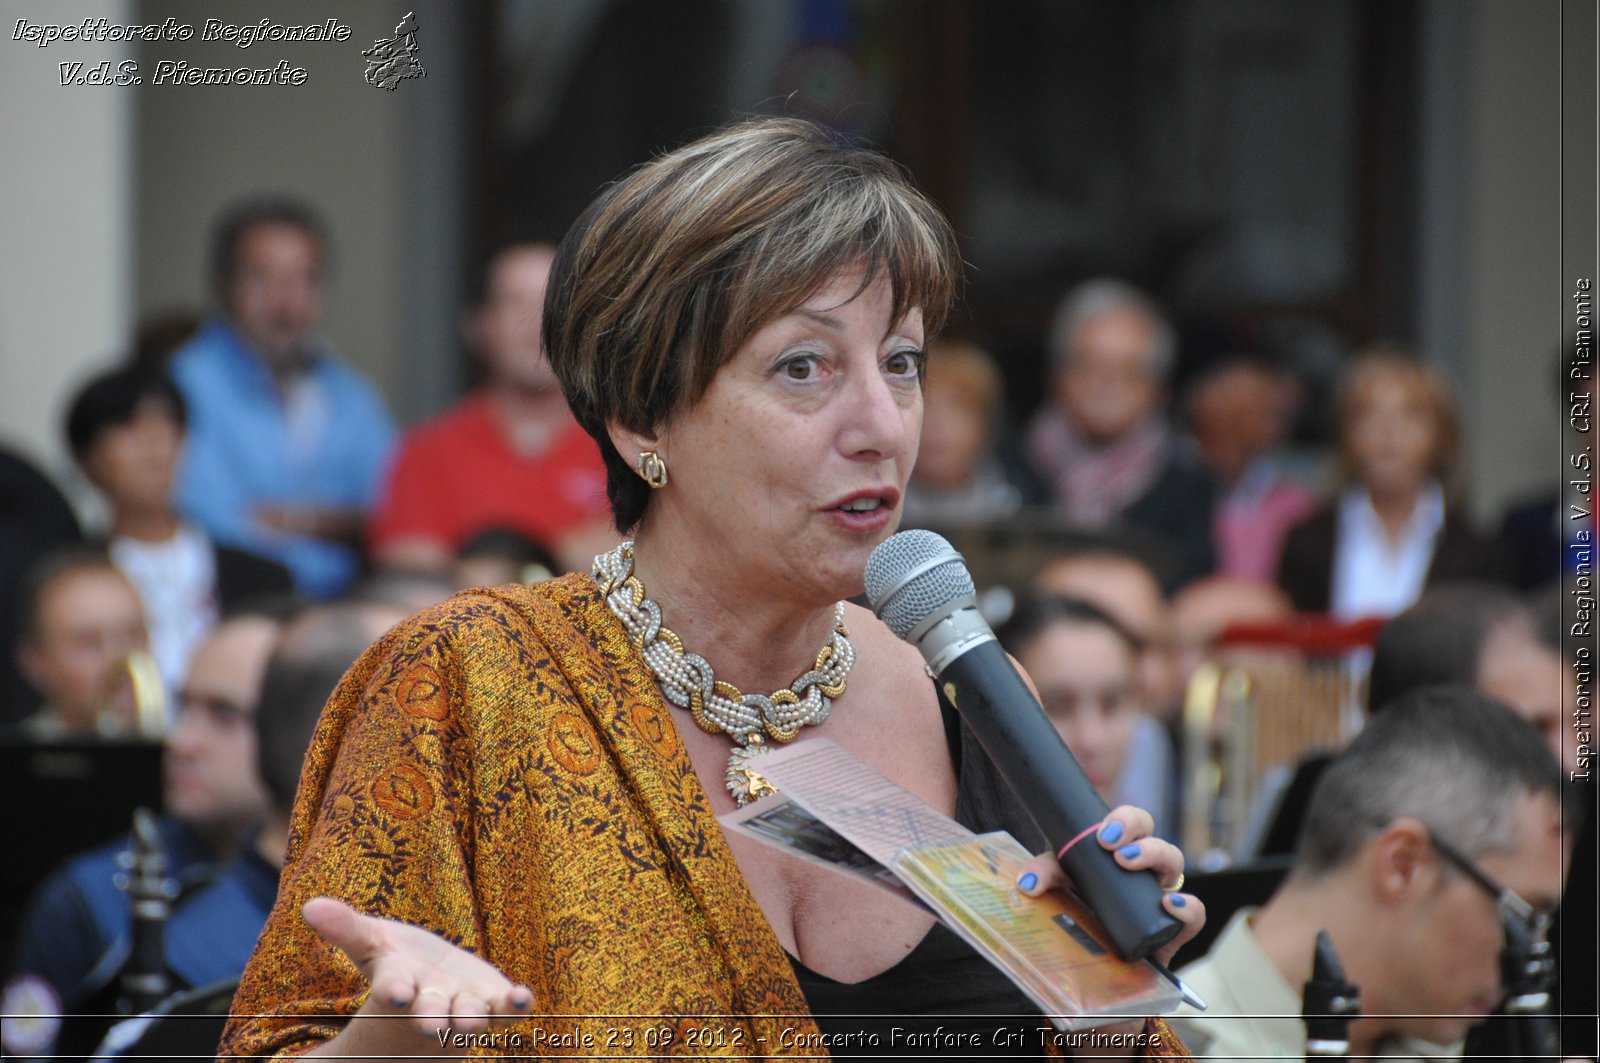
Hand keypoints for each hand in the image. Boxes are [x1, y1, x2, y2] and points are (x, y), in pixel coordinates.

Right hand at [301, 896, 531, 1056]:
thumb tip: (309, 906)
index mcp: (399, 983)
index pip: (393, 987)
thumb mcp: (372, 943)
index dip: (394, 990)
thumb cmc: (401, 967)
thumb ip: (346, 927)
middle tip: (433, 1027)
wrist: (436, 996)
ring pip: (467, 1014)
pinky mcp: (493, 1001)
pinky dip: (515, 1005)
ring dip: (471, 1018)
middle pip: (429, 1010)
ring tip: (474, 1024)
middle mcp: (431, 1000)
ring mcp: (463, 1004)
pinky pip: (505, 1007)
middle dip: (431, 1017)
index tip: (396, 994)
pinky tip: (525, 999)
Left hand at [1012, 807, 1203, 1053]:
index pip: (1134, 822)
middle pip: (1155, 837)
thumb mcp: (1063, 885)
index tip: (1102, 835)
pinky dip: (1189, 907)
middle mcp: (1148, 868)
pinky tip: (1170, 905)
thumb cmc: (1085, 907)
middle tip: (1113, 848)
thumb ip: (1045, 875)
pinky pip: (1195, 913)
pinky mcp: (1176, 929)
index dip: (1124, 820)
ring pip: (1175, 865)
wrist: (1099, 960)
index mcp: (1123, 849)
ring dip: (1157, 857)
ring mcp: (1163, 895)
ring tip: (1131, 865)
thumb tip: (1026, 883)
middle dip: (1138, 835)